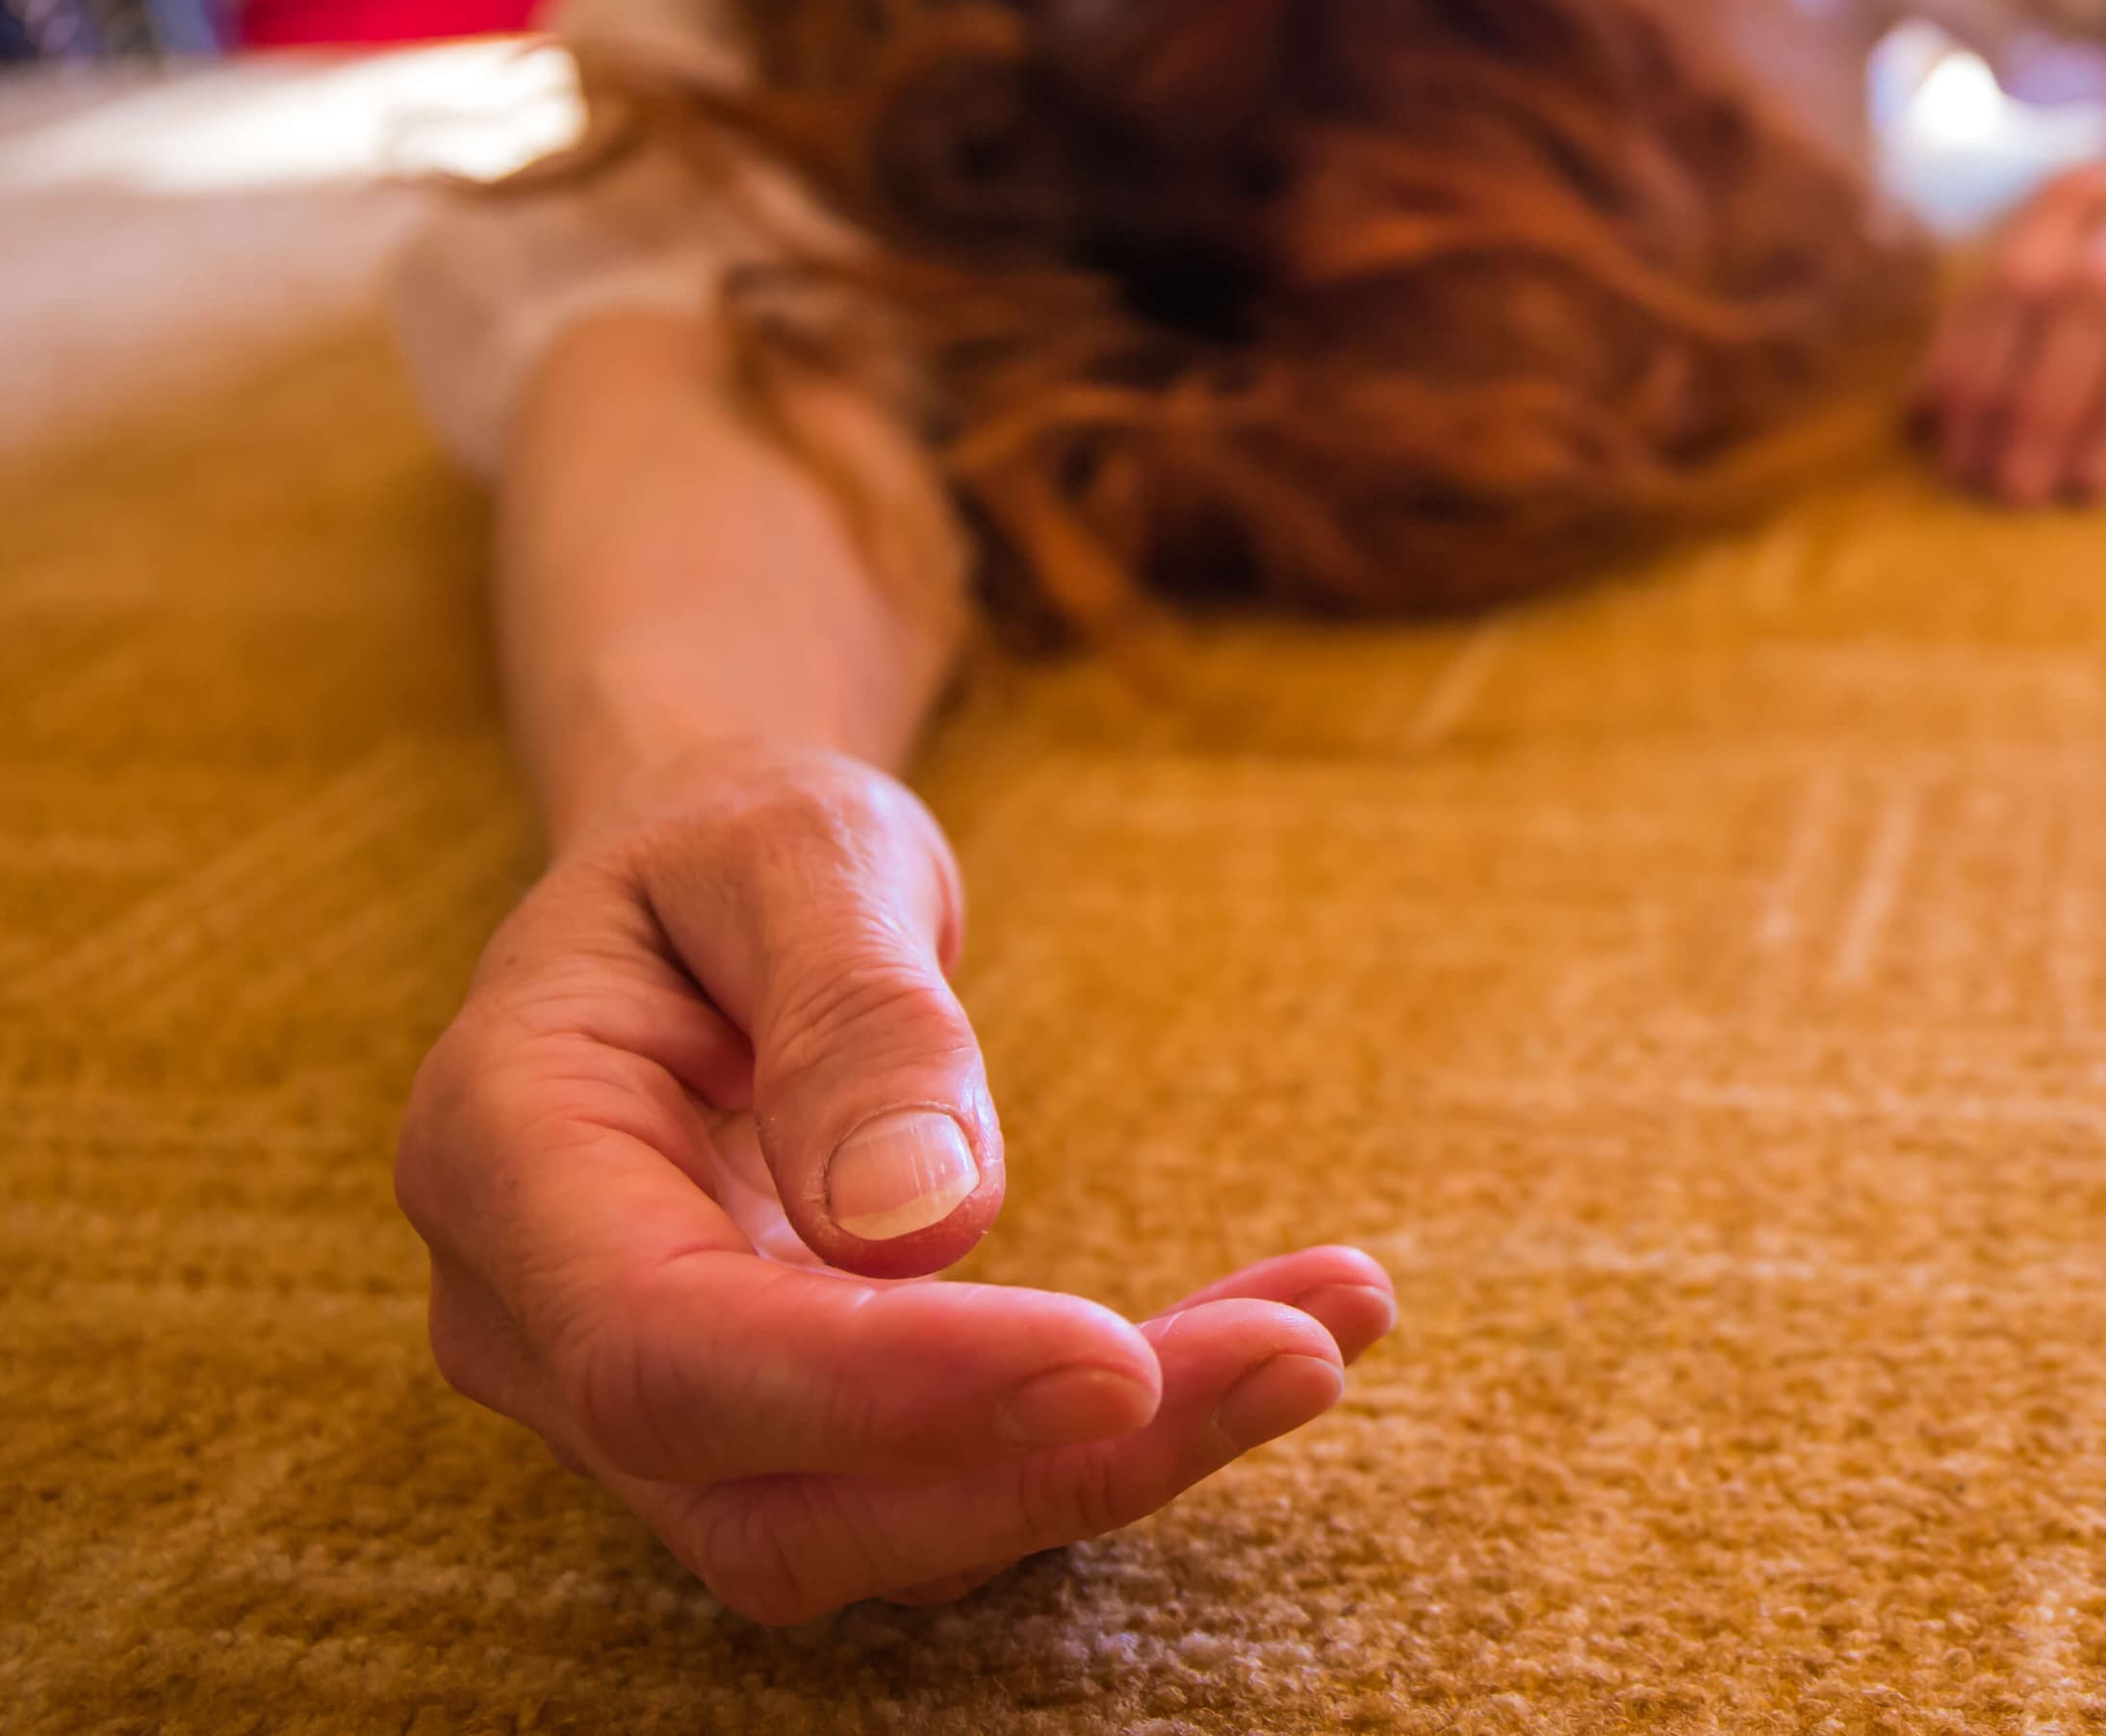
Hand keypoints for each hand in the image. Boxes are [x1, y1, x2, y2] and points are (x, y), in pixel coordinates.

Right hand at [394, 743, 1394, 1623]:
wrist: (713, 897)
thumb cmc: (740, 849)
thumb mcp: (798, 851)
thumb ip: (851, 1019)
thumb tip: (921, 1225)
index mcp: (503, 1156)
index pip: (670, 1350)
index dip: (891, 1389)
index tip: (1117, 1358)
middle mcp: (540, 1327)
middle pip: (781, 1498)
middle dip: (1050, 1462)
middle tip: (1298, 1356)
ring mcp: (645, 1408)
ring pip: (880, 1529)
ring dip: (1119, 1461)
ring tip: (1328, 1328)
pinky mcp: (773, 1439)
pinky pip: (945, 1485)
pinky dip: (1116, 1433)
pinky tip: (1281, 1337)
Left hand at [1918, 155, 2105, 508]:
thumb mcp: (2058, 273)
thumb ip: (1993, 334)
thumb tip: (1920, 422)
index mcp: (2082, 195)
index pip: (2021, 278)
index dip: (1984, 369)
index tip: (1961, 456)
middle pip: (2103, 291)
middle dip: (2052, 398)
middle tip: (2018, 488)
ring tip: (2093, 487)